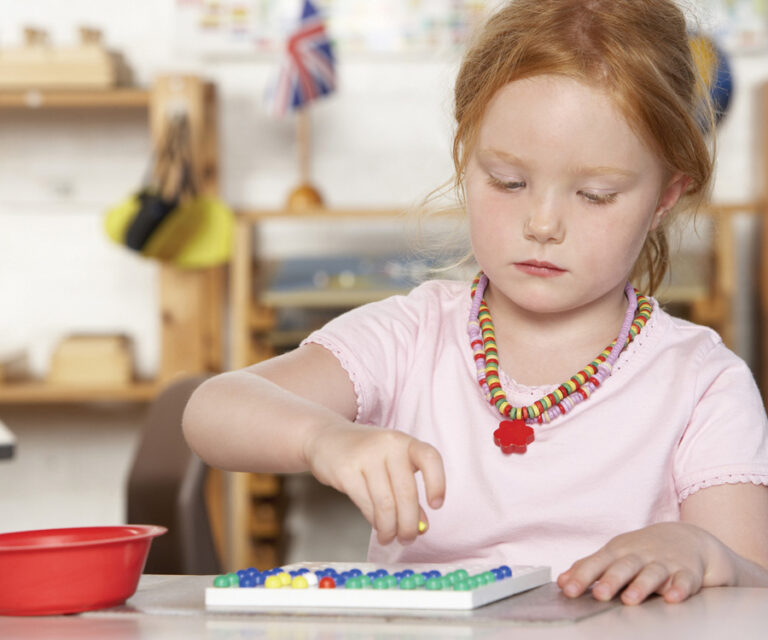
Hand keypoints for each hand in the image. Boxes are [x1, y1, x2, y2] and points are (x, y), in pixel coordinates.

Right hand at [303, 421, 445, 544]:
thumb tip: (422, 524)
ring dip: (390, 528)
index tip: (436, 506)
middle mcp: (388, 445)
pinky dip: (374, 521)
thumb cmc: (365, 454)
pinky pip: (366, 504)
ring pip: (386, 504)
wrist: (326, 437)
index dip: (437, 483)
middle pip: (407, 492)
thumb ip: (408, 490)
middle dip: (409, 524)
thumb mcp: (391, 463)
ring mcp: (366, 456)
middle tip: (408, 538)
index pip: (430, 458)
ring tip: (390, 537)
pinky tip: (377, 526)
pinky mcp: (346, 470)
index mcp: (405, 441)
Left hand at [557, 522, 734, 604]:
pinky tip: (673, 597)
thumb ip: (589, 567)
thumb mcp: (614, 554)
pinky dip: (679, 588)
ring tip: (630, 599)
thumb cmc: (642, 550)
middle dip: (610, 580)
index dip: (582, 576)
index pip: (597, 563)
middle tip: (599, 595)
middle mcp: (639, 555)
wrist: (686, 537)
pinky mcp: (687, 572)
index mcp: (618, 552)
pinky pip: (684, 580)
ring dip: (641, 586)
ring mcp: (664, 562)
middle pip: (623, 566)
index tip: (568, 590)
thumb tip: (562, 582)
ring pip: (652, 573)